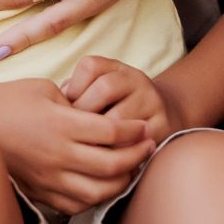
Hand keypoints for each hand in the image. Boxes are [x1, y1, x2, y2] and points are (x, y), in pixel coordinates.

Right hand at [0, 76, 151, 213]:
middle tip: (149, 145)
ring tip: (131, 168)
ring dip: (121, 182)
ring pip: (98, 192)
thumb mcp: (46, 88)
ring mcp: (48, 177)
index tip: (143, 126)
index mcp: (61, 124)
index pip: (112, 132)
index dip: (134, 130)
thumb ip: (77, 103)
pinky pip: (75, 205)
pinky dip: (95, 199)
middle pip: (112, 164)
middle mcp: (58, 154)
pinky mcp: (39, 191)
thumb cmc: (8, 98)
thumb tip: (98, 118)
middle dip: (137, 155)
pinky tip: (103, 186)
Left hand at [62, 55, 179, 144]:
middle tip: (75, 132)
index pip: (90, 65)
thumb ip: (77, 93)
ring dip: (99, 136)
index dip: (74, 87)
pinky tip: (106, 158)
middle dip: (85, 113)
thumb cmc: (116, 107)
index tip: (68, 107)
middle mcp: (137, 79)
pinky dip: (117, 152)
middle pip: (104, 88)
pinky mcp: (163, 126)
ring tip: (89, 147)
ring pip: (119, 118)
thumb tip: (60, 103)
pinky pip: (135, 141)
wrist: (163, 115)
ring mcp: (152, 101)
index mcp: (116, 68)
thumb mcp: (99, 92)